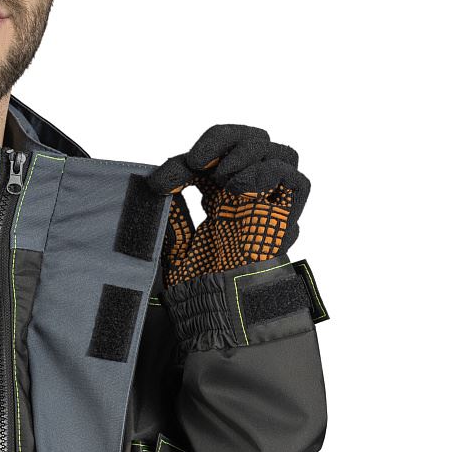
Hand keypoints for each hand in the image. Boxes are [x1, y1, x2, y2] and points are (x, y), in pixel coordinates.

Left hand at [147, 124, 309, 285]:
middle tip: (195, 162)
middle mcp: (251, 197)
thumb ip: (173, 212)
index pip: (220, 154)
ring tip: (220, 176)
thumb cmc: (196, 285)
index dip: (193, 156)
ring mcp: (270, 207)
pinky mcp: (285, 221)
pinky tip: (238, 187)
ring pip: (282, 153)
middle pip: (255, 141)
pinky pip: (297, 181)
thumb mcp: (175, 242)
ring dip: (248, 151)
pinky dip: (267, 173)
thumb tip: (154, 182)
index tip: (160, 182)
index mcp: (223, 197)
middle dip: (225, 140)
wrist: (215, 311)